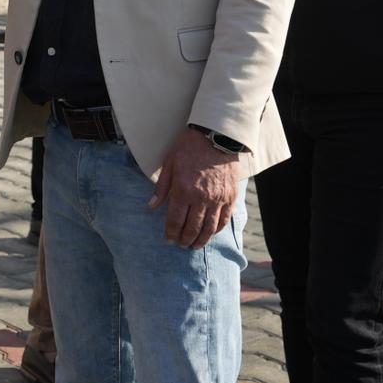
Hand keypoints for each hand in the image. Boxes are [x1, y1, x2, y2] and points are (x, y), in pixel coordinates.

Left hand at [148, 129, 240, 248]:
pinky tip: (210, 234)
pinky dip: (216, 230)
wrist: (216, 137)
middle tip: (181, 245)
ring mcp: (218, 199)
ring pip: (209, 228)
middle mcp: (201, 198)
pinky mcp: (230, 197)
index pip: (175, 220)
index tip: (169, 240)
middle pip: (192, 227)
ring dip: (201, 239)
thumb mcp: (169, 163)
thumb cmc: (189, 148)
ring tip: (194, 245)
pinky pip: (224, 219)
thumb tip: (152, 206)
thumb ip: (162, 187)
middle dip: (185, 239)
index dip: (171, 233)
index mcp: (183, 189)